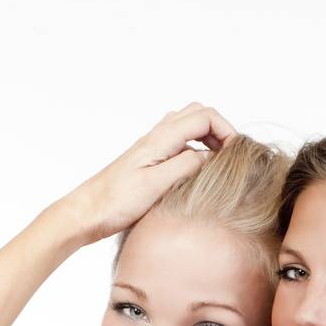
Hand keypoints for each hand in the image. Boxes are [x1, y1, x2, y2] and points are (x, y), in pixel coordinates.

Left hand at [67, 103, 236, 241]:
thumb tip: (210, 156)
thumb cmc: (115, 202)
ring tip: (219, 162)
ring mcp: (152, 147)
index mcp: (160, 139)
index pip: (205, 117)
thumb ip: (185, 166)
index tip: (238, 155)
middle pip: (198, 113)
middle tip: (232, 156)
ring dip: (208, 136)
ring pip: (188, 125)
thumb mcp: (155, 186)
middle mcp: (156, 137)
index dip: (227, 130)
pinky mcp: (149, 160)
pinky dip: (196, 147)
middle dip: (220, 129)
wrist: (87, 212)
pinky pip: (179, 142)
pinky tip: (197, 171)